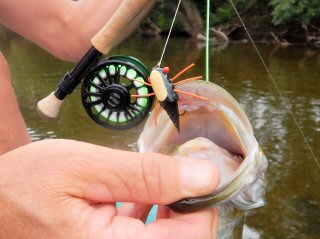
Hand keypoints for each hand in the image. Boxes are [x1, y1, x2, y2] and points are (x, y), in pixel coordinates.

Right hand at [0, 139, 219, 238]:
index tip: (196, 173)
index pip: (194, 238)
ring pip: (169, 237)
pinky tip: (138, 194)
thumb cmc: (28, 183)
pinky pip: (146, 236)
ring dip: (170, 206)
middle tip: (173, 172)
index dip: (204, 202)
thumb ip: (147, 175)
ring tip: (152, 181)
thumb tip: (204, 175)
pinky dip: (152, 213)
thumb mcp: (88, 168)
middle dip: (187, 203)